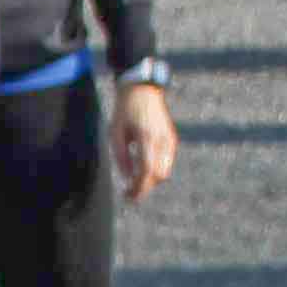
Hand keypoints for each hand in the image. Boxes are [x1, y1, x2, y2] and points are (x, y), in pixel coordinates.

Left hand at [113, 80, 177, 201]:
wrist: (142, 90)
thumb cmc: (124, 111)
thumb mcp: (115, 132)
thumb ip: (120, 156)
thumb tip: (126, 178)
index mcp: (148, 137)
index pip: (147, 171)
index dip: (138, 187)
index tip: (127, 196)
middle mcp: (163, 140)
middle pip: (159, 175)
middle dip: (144, 188)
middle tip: (128, 194)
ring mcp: (169, 139)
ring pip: (165, 171)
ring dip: (150, 181)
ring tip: (133, 184)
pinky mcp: (171, 139)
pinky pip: (166, 162)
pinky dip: (155, 171)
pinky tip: (141, 172)